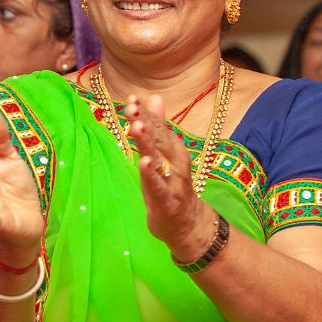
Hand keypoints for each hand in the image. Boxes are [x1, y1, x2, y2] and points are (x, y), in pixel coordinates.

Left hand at [124, 93, 213, 260]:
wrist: (189, 224)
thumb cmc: (172, 186)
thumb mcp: (164, 155)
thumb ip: (159, 127)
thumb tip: (155, 97)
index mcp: (172, 150)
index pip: (158, 128)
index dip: (146, 113)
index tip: (133, 97)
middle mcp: (174, 162)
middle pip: (158, 140)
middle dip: (146, 122)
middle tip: (132, 106)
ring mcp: (172, 182)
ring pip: (158, 159)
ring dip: (148, 143)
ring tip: (137, 126)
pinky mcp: (166, 201)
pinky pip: (157, 185)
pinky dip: (150, 174)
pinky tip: (143, 162)